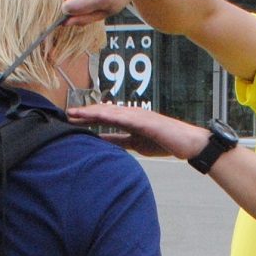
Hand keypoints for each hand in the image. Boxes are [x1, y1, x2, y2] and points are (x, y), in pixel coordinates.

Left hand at [67, 103, 208, 159]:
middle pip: (104, 112)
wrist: (187, 143)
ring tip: (78, 114)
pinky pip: (126, 117)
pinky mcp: (146, 121)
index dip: (87, 118)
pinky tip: (100, 116)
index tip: (71, 120)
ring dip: (93, 112)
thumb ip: (119, 141)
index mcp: (128, 120)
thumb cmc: (164, 142)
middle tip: (67, 114)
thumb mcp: (135, 144)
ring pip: (111, 112)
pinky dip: (112, 116)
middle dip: (85, 113)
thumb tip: (101, 142)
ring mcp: (139, 115)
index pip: (103, 118)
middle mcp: (131, 114)